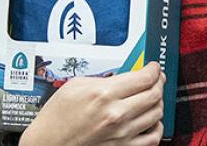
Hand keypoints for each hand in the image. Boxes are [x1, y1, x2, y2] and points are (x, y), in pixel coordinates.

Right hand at [21, 62, 164, 145]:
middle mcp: (116, 114)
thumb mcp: (75, 86)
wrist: (48, 144)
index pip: (145, 77)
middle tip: (156, 79)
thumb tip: (123, 75)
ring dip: (158, 102)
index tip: (153, 68)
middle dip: (159, 82)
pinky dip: (157, 127)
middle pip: (154, 94)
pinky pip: (152, 138)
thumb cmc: (56, 118)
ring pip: (157, 113)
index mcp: (104, 94)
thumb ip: (103, 78)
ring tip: (152, 97)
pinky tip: (150, 121)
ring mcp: (121, 134)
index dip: (154, 69)